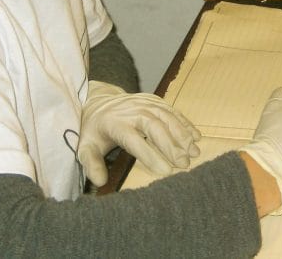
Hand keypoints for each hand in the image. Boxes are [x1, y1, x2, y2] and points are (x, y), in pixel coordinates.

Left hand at [77, 81, 200, 185]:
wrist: (98, 102)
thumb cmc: (94, 131)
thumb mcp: (86, 147)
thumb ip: (91, 164)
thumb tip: (99, 182)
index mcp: (115, 124)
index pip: (134, 140)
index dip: (150, 155)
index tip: (165, 171)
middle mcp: (132, 111)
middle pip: (155, 126)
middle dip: (172, 146)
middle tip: (185, 164)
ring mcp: (145, 103)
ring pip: (167, 117)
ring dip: (183, 135)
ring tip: (194, 153)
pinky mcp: (154, 100)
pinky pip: (173, 111)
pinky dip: (185, 124)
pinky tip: (196, 137)